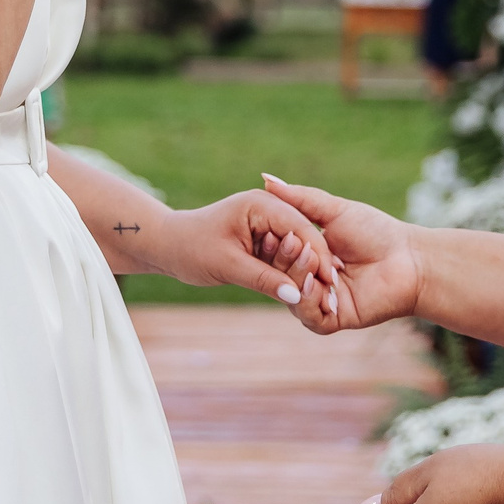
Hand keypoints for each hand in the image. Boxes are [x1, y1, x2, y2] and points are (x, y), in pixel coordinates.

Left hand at [151, 190, 338, 307]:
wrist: (168, 245)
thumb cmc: (191, 249)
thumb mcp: (228, 266)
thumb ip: (264, 280)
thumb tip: (297, 297)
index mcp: (261, 204)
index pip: (301, 228)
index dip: (318, 256)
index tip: (332, 284)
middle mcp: (268, 208)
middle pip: (305, 237)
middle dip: (318, 265)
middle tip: (335, 296)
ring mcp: (267, 222)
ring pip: (298, 248)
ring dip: (307, 272)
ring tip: (326, 299)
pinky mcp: (264, 237)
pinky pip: (286, 256)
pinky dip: (293, 273)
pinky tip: (306, 292)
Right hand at [254, 176, 422, 332]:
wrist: (409, 259)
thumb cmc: (376, 232)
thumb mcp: (334, 210)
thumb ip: (299, 199)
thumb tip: (265, 178)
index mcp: (305, 257)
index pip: (276, 253)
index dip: (272, 243)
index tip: (270, 229)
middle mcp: (308, 281)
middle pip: (280, 275)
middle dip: (284, 258)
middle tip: (295, 242)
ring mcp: (319, 302)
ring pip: (291, 296)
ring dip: (296, 276)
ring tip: (310, 258)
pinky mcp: (332, 321)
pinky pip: (308, 316)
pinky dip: (307, 300)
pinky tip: (314, 282)